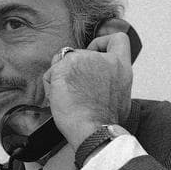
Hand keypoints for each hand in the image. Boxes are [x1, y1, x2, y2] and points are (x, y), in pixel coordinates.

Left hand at [42, 31, 133, 149]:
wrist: (94, 130)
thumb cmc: (104, 121)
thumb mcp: (119, 96)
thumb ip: (110, 81)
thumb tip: (100, 81)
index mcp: (120, 66)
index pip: (118, 39)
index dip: (102, 43)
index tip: (95, 53)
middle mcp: (103, 59)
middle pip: (80, 53)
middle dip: (73, 69)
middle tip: (75, 92)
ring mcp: (82, 60)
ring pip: (62, 63)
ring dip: (61, 79)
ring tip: (69, 99)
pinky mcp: (64, 67)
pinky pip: (50, 75)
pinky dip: (51, 88)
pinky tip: (60, 101)